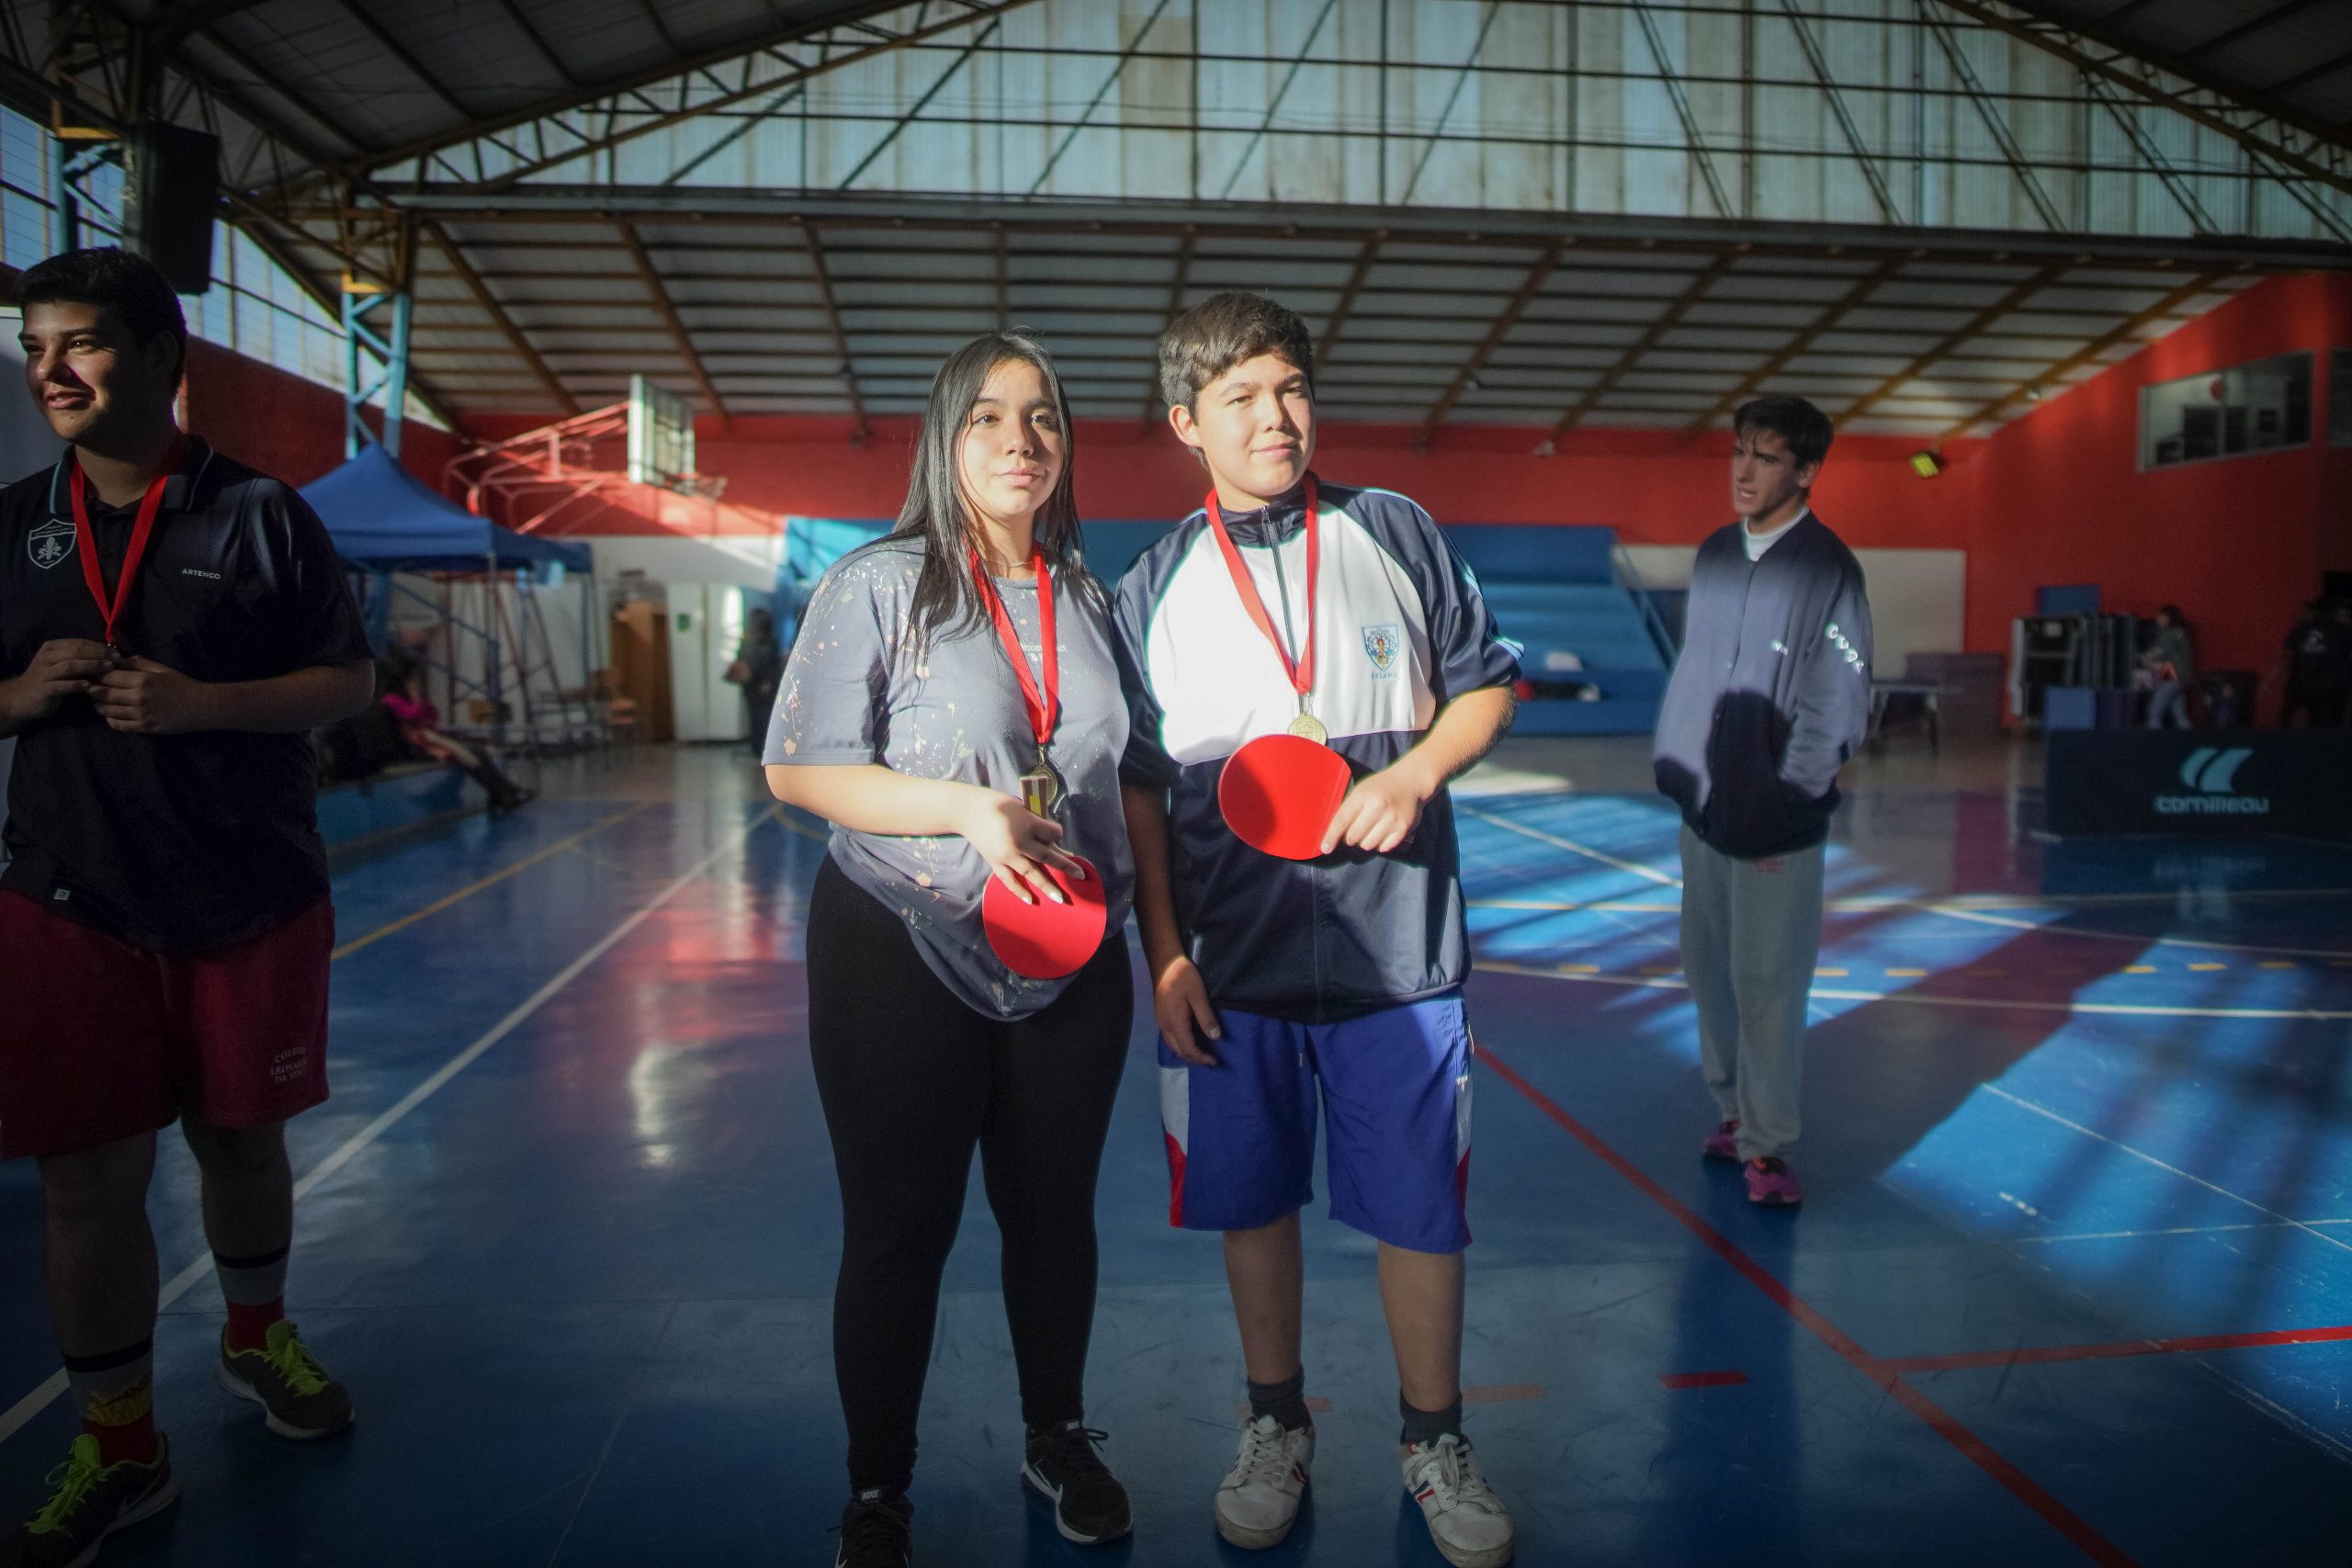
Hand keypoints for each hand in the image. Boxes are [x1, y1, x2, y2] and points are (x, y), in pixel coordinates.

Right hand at [0, 638, 113, 723]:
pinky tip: (89, 685)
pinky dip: (75, 684)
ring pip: (69, 666)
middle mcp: (47, 657)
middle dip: (98, 654)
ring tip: (108, 668)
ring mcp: (44, 673)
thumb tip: (109, 655)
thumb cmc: (51, 680)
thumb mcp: (64, 665)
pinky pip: (61, 685)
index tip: (117, 653)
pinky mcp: (43, 689)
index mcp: (52, 648)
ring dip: (91, 666)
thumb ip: (80, 659)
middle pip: (75, 651)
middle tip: (116, 660)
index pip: (78, 643)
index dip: (99, 647)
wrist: (23, 697)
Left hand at [89, 656, 214, 734]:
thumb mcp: (161, 669)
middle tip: (89, 686)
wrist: (201, 706)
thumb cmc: (181, 684)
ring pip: (106, 710)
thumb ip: (137, 663)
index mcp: (142, 680)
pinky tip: (111, 713)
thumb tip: (116, 660)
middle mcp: (138, 698)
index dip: (95, 674)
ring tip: (99, 700)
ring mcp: (140, 715)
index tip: (91, 672)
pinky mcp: (144, 728)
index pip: (107, 676)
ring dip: (98, 704)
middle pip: (102, 694)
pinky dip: (110, 719)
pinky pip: (118, 725)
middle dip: (92, 689)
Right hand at [958, 787, 1087, 905]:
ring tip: (1060, 898)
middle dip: (1066, 866)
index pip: (1053, 833)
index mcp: (1027, 823)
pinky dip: (1019, 891)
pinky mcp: (995, 863)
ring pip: (1032, 873)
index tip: (1056, 834)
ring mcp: (1007, 855)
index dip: (1057, 833)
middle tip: (1080, 876)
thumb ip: (1036, 821)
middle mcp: (1019, 841)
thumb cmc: (996, 803)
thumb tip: (1052, 838)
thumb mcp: (1021, 806)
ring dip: (1047, 886)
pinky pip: (1009, 880)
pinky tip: (1031, 901)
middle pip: (1047, 856)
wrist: (967, 811)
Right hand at [1151, 951, 1221, 1065]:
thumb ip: (1206, 1016)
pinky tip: (1190, 1042)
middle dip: (1195, 1060)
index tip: (1215, 1061)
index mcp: (1175, 1022)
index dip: (1202, 1058)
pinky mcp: (1161, 1017)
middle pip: (1179, 1051)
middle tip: (1211, 1061)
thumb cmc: (1183, 976)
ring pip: (1173, 1047)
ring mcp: (1161, 1022)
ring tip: (1202, 1055)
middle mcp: (1165, 1026)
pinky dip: (1181, 1046)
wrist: (1164, 963)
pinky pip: (1170, 1039)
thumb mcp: (1198, 994)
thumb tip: (1215, 1037)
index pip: (1188, 1049)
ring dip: (1187, 1054)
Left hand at [1320, 761, 1430, 854]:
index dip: (1331, 837)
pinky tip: (1382, 832)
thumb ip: (1348, 809)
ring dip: (1365, 841)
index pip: (1341, 821)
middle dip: (1350, 838)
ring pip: (1367, 845)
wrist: (1410, 782)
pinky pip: (1383, 847)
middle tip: (1355, 831)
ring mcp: (1391, 819)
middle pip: (1353, 836)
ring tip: (1370, 830)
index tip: (1325, 848)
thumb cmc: (1380, 787)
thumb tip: (1334, 834)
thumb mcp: (1361, 790)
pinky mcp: (1402, 829)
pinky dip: (1379, 844)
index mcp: (1362, 795)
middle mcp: (1377, 807)